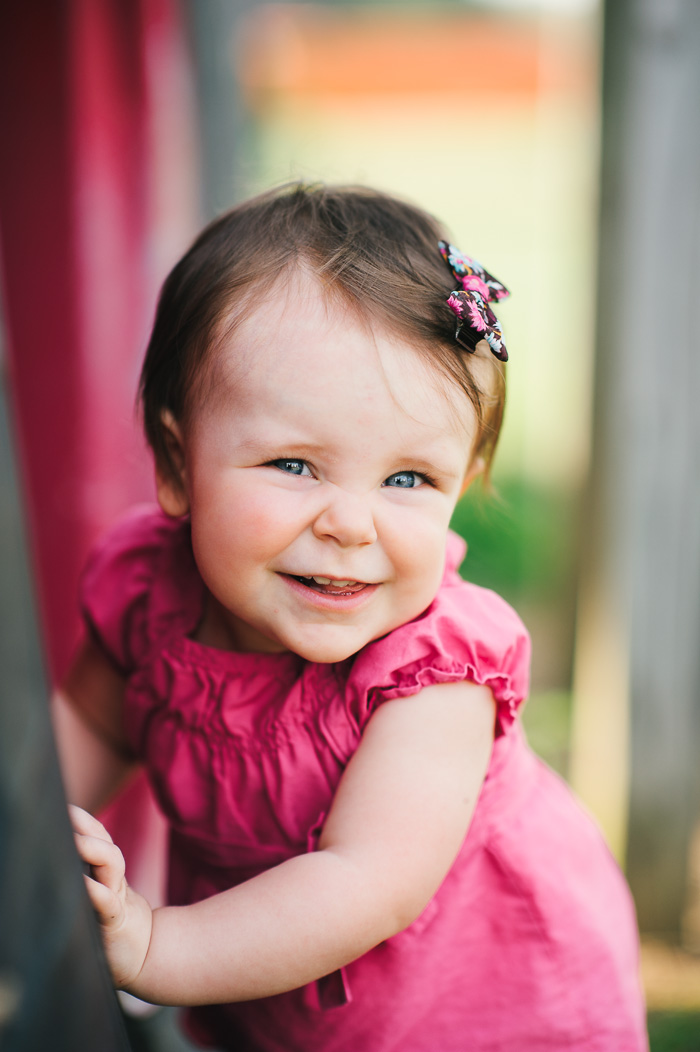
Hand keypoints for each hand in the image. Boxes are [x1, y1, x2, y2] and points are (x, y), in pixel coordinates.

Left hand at [70, 805, 153, 991]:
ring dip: (94, 850)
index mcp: (107, 873)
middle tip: (65, 812)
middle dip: (88, 825)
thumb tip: (56, 858)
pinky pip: (107, 903)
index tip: (63, 804)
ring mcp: (117, 899)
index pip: (98, 837)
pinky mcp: (116, 923)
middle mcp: (113, 880)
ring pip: (112, 864)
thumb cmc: (113, 927)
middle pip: (106, 842)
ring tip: (75, 841)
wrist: (146, 956)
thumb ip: (86, 878)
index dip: (83, 819)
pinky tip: (83, 885)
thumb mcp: (100, 897)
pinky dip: (96, 892)